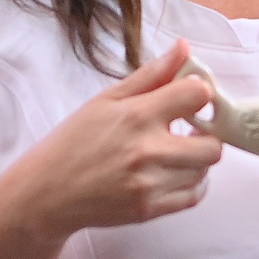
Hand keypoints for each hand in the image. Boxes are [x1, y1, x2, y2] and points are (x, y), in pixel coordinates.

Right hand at [14, 39, 221, 237]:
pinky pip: (193, 197)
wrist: (46, 193)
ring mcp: (150, 183)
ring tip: (171, 154)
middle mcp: (147, 150)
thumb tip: (184, 48)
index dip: (198, 94)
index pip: (198, 94)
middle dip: (204, 135)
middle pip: (213, 143)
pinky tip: (171, 175)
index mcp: (136, 115)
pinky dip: (190, 185)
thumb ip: (150, 75)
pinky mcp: (149, 209)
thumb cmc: (72, 143)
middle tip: (186, 132)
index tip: (188, 100)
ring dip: (194, 160)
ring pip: (204, 170)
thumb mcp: (105, 100)